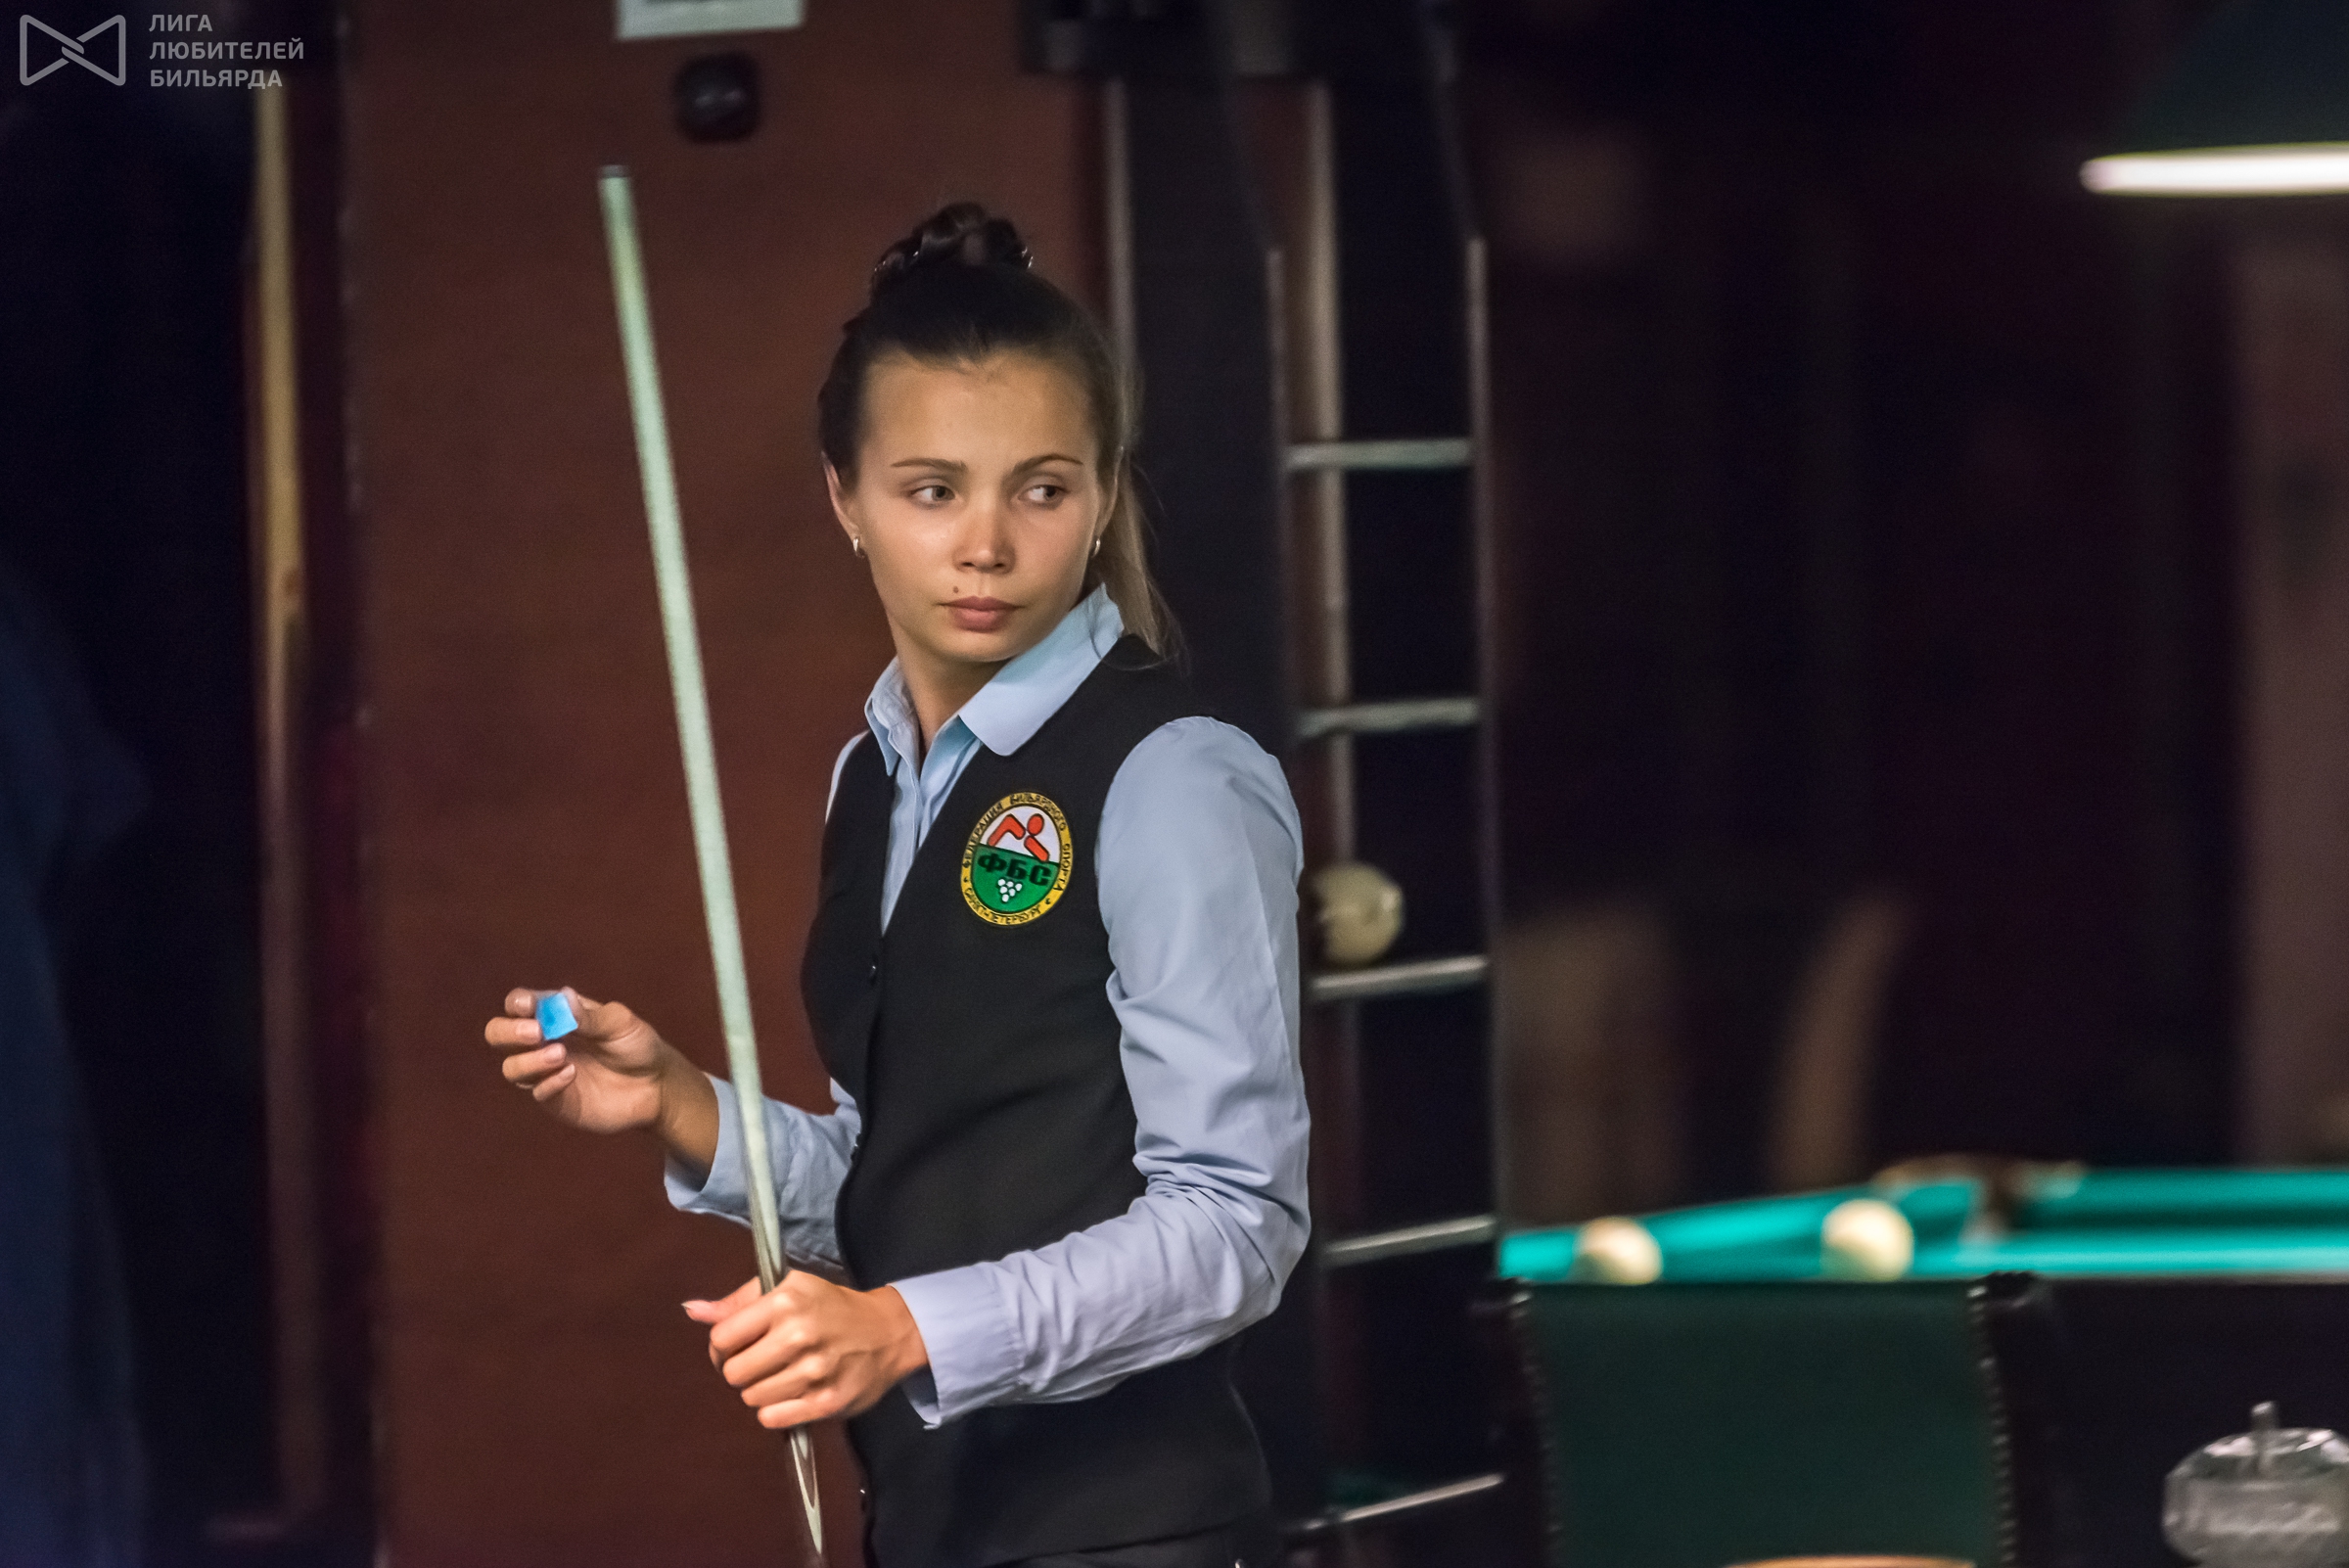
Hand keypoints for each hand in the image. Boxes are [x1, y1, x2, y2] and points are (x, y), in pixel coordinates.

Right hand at [483, 987, 696, 1138]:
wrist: (657, 1085)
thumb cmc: (637, 1045)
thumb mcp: (620, 1023)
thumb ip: (590, 1016)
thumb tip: (563, 997)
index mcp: (555, 1014)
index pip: (520, 1004)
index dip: (517, 1003)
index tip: (528, 1006)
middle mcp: (542, 1042)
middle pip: (498, 1034)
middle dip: (508, 1032)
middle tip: (536, 1033)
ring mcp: (545, 1072)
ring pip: (510, 1068)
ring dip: (529, 1060)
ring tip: (561, 1055)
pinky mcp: (555, 1099)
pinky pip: (536, 1092)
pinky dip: (548, 1083)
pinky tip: (572, 1074)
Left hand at [686, 1275, 929, 1428]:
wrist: (888, 1332)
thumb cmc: (830, 1307)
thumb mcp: (788, 1289)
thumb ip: (738, 1302)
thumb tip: (691, 1310)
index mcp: (785, 1300)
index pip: (721, 1337)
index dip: (722, 1347)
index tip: (737, 1347)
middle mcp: (798, 1333)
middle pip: (732, 1373)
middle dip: (741, 1371)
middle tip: (761, 1363)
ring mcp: (814, 1370)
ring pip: (751, 1398)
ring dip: (760, 1391)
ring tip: (781, 1376)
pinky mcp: (826, 1402)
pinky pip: (772, 1419)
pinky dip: (776, 1411)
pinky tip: (791, 1394)